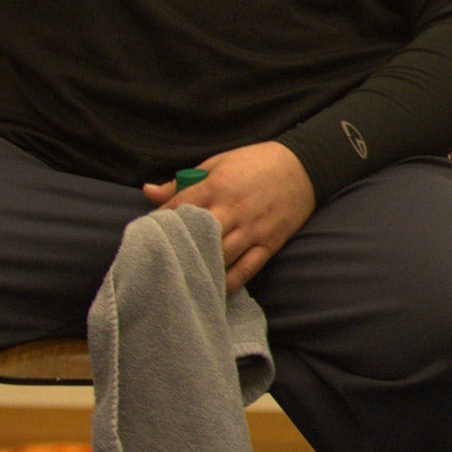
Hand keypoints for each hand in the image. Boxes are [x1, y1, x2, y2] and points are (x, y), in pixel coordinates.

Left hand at [142, 142, 316, 292]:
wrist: (305, 165)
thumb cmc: (257, 162)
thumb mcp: (218, 162)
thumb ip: (182, 181)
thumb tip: (147, 191)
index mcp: (215, 186)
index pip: (176, 209)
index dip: (157, 223)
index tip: (146, 234)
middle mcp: (232, 210)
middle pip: (195, 237)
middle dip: (175, 249)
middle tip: (158, 263)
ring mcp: (251, 229)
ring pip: (219, 256)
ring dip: (200, 268)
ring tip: (180, 281)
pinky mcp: (269, 243)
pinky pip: (246, 269)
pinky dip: (229, 282)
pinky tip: (214, 290)